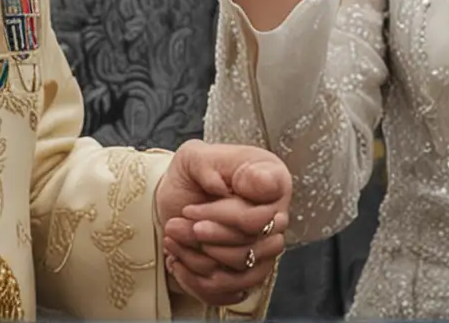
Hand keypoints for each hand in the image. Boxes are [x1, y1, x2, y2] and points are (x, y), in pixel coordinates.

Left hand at [157, 140, 290, 307]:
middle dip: (207, 239)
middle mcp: (276, 217)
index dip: (224, 218)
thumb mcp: (192, 156)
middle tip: (175, 225)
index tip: (190, 209)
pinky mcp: (249, 273)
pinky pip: (231, 292)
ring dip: (198, 260)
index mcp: (273, 182)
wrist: (177, 201)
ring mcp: (265, 249)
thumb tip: (222, 186)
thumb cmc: (191, 175)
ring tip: (172, 241)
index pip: (261, 216)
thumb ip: (207, 161)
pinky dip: (198, 282)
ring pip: (241, 272)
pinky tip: (177, 263)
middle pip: (252, 247)